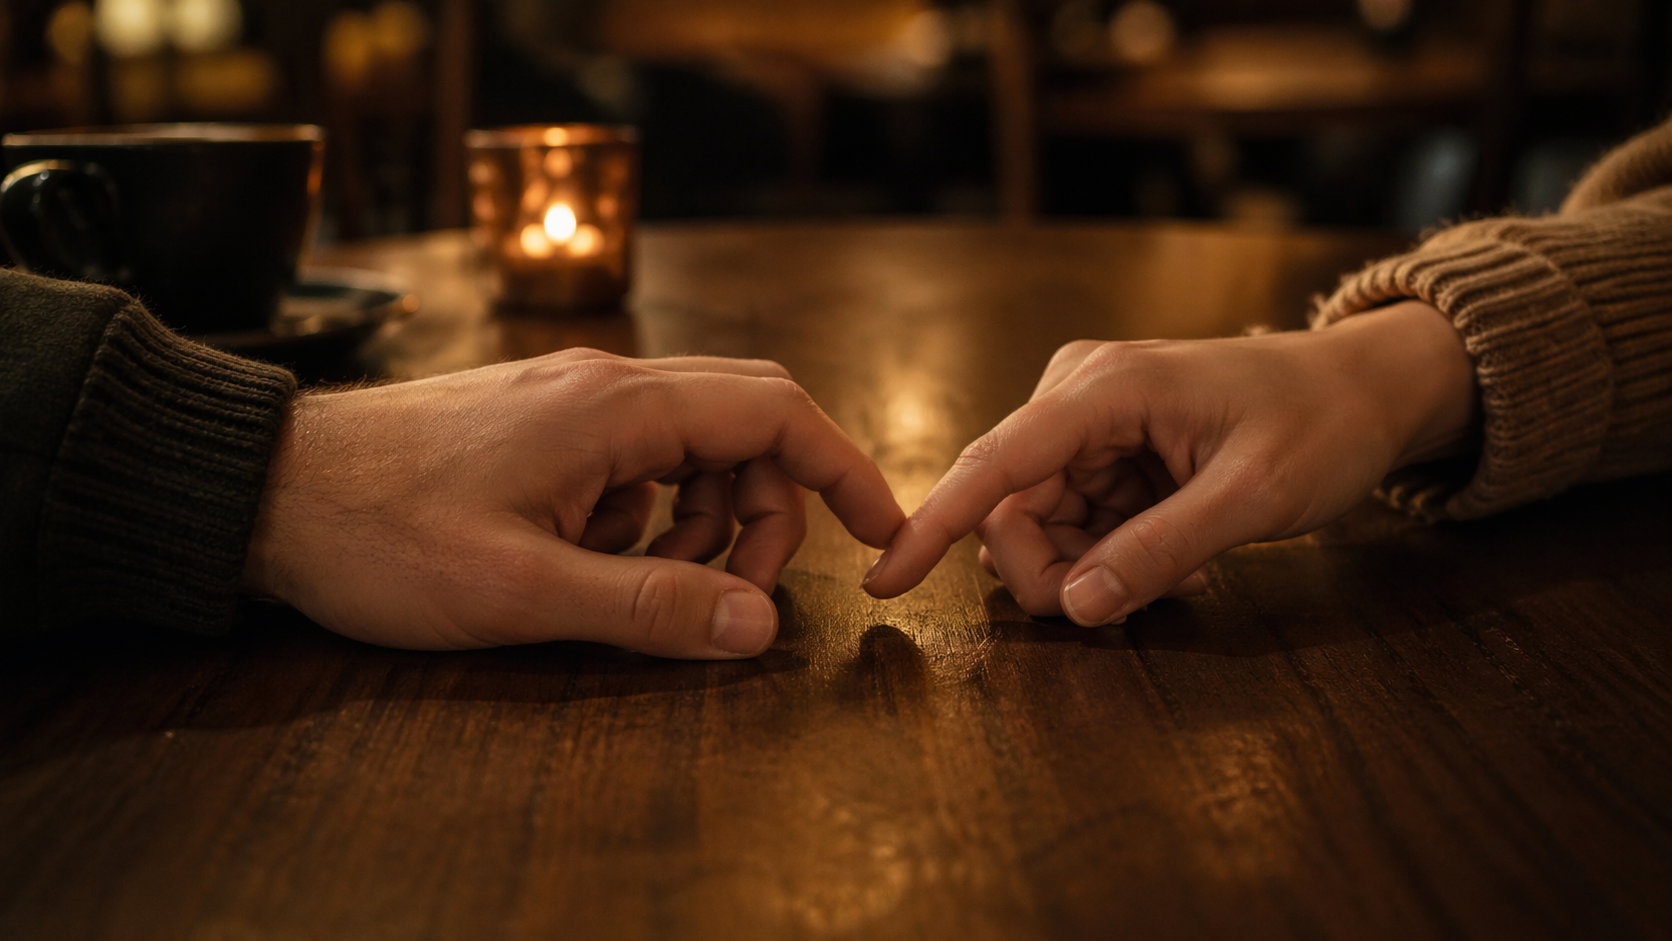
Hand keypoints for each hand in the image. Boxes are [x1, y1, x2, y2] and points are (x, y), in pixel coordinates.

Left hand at [242, 349, 904, 657]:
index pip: (776, 412)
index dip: (845, 470)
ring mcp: (571, 402)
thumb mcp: (519, 589)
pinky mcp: (543, 427)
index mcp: (616, 407)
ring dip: (706, 521)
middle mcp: (606, 386)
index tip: (885, 534)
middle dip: (773, 508)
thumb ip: (649, 606)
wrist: (265, 490)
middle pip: (746, 424)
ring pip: (694, 447)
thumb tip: (761, 627)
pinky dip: (649, 518)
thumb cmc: (379, 533)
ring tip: (653, 587)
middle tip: (742, 594)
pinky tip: (594, 563)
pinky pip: (637, 464)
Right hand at [861, 301, 1476, 624]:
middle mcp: (1078, 395)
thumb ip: (1162, 551)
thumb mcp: (1255, 495)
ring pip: (1038, 522)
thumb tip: (1078, 608)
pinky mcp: (1104, 447)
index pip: (996, 462)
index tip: (884, 583)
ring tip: (1171, 568)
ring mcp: (1088, 422)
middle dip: (1049, 571)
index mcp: (1104, 388)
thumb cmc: (1322, 423)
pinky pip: (1072, 519)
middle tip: (1120, 606)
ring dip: (1083, 566)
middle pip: (1012, 508)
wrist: (1366, 388)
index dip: (936, 525)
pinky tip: (1165, 550)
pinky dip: (1104, 553)